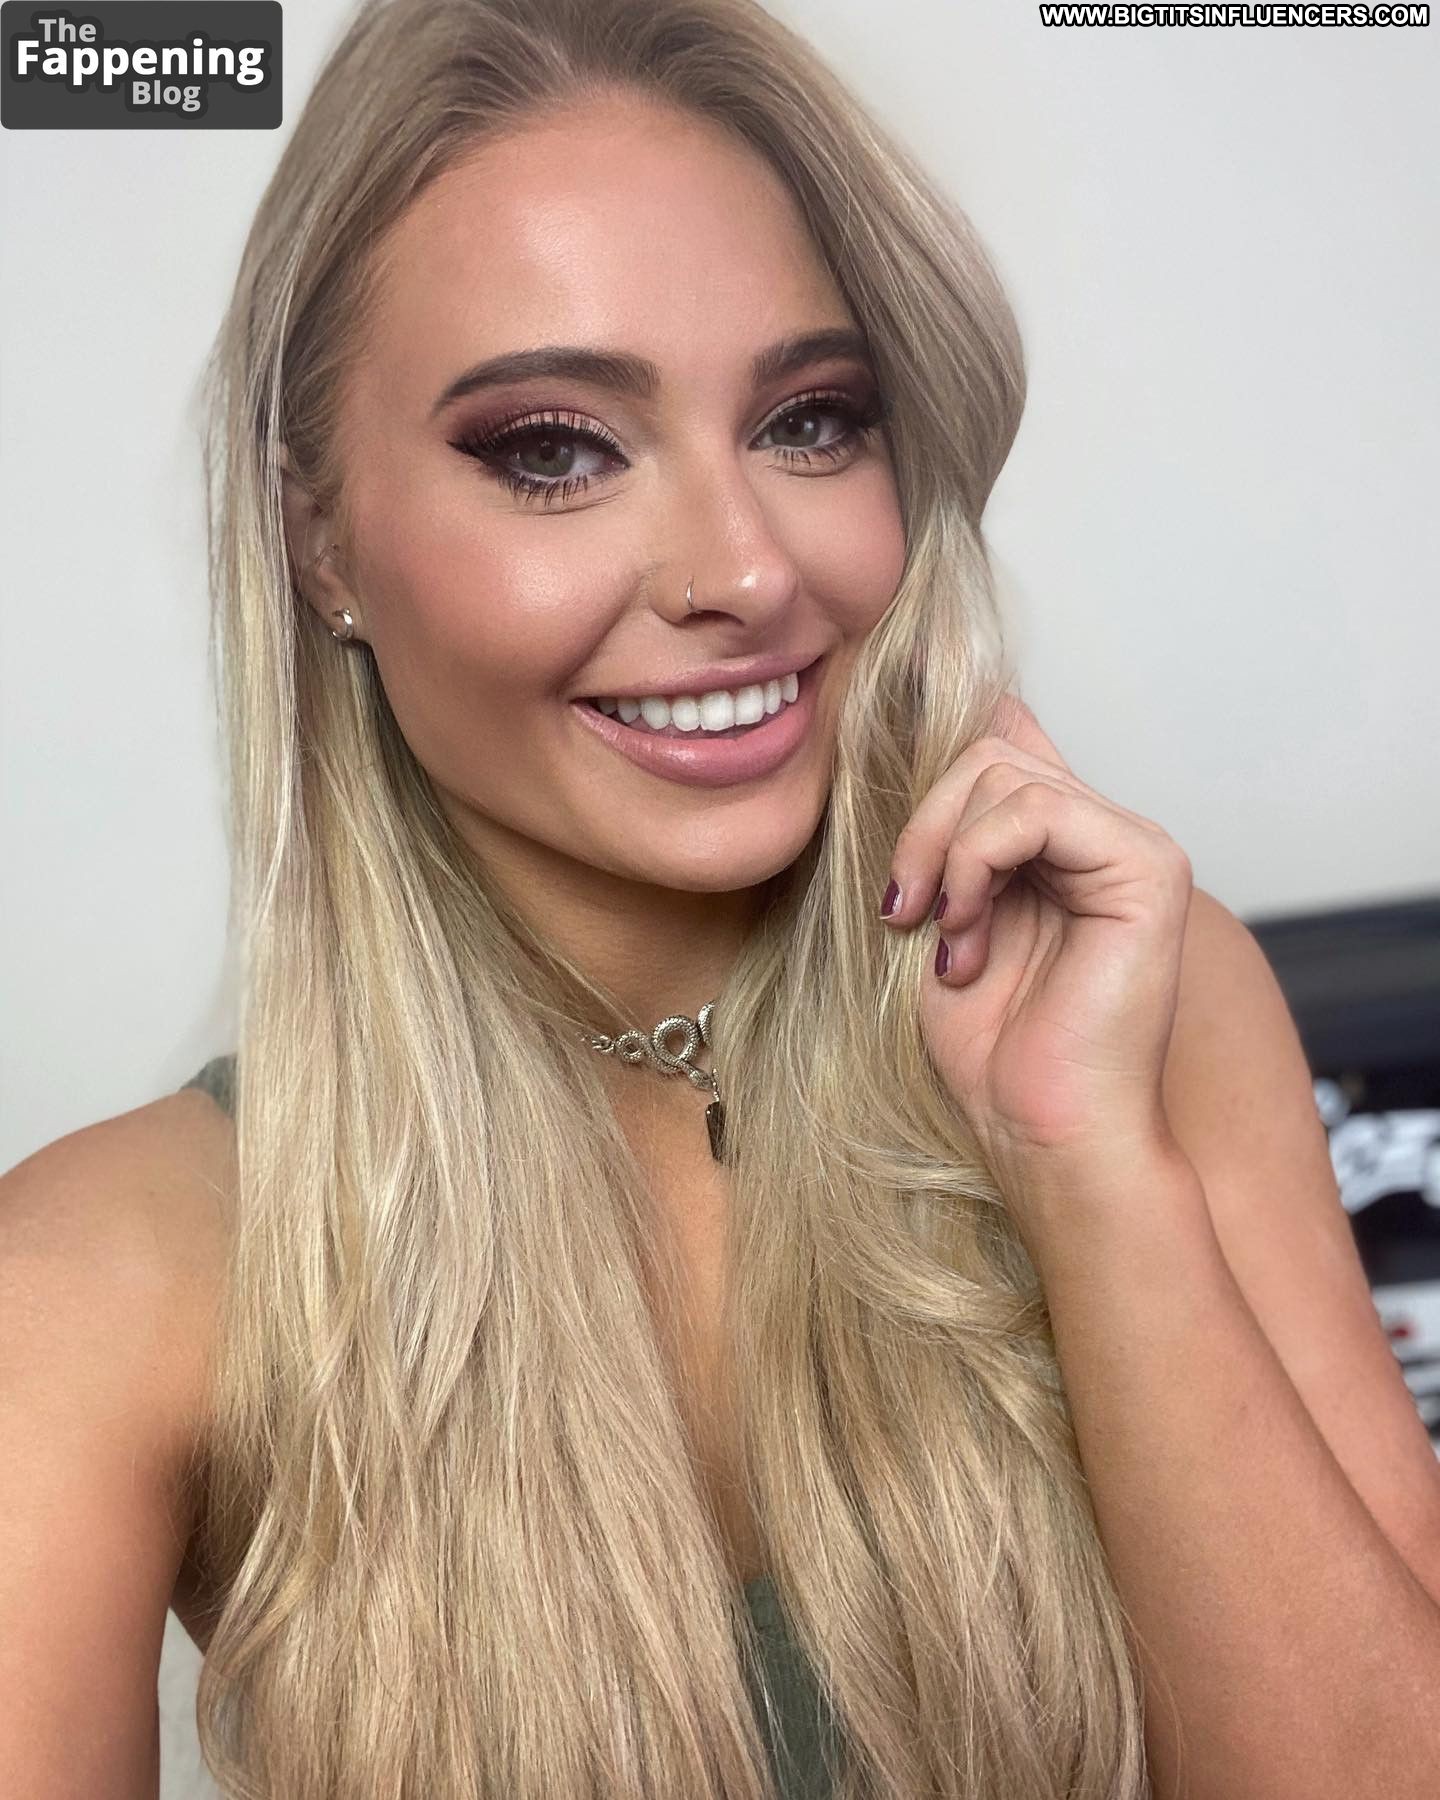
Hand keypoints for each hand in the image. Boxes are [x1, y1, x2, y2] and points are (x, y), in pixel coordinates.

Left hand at [882, 692, 1193, 1202]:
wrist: (1044, 1133)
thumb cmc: (996, 1051)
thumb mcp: (944, 919)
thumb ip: (951, 836)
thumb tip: (936, 735)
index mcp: (1065, 847)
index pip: (1004, 742)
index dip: (937, 769)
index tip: (896, 852)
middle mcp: (1106, 836)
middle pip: (990, 753)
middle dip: (922, 827)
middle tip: (904, 913)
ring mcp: (1135, 847)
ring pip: (1005, 771)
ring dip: (945, 855)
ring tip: (946, 935)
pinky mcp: (1147, 868)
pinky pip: (1034, 809)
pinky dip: (974, 863)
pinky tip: (966, 932)